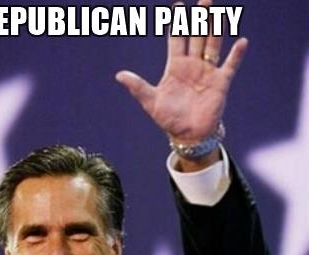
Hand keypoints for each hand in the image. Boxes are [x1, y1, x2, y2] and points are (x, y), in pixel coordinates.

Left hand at [116, 0, 247, 145]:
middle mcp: (192, 66)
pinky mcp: (220, 84)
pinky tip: (241, 42)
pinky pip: (230, 66)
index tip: (177, 5)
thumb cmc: (168, 119)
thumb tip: (118, 75)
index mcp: (175, 68)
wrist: (187, 135)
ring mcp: (207, 73)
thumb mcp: (151, 102)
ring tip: (218, 12)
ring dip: (216, 29)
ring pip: (213, 46)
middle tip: (204, 0)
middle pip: (197, 37)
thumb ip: (137, 87)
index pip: (176, 40)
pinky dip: (236, 55)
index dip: (177, 24)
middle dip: (199, 19)